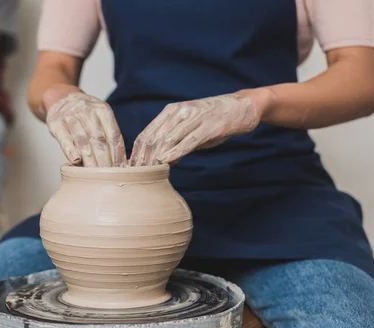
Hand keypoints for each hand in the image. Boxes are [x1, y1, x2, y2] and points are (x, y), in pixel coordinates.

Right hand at [45, 91, 126, 166]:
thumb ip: (109, 136)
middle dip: (105, 160)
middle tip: (109, 176)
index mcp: (103, 111)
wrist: (61, 98)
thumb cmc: (84, 115)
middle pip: (99, 140)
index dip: (118, 155)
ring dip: (89, 159)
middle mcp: (88, 111)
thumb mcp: (100, 118)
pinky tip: (75, 161)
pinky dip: (70, 150)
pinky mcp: (56, 123)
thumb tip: (121, 163)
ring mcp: (71, 116)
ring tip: (94, 174)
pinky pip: (64, 138)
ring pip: (83, 140)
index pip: (114, 136)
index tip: (121, 170)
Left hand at [130, 90, 273, 165]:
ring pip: (168, 139)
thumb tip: (163, 161)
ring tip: (145, 172)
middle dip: (142, 158)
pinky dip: (176, 151)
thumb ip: (176, 143)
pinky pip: (188, 140)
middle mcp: (179, 113)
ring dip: (155, 157)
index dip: (136, 153)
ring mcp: (194, 118)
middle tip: (134, 175)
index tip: (129, 170)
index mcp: (170, 112)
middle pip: (153, 138)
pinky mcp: (209, 126)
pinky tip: (166, 161)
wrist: (244, 106)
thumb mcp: (192, 130)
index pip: (146, 134)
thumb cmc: (215, 120)